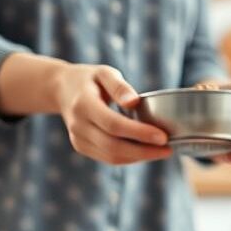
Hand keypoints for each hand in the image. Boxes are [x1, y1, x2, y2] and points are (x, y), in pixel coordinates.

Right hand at [55, 64, 170, 164]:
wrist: (61, 90)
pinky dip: (129, 158)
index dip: (139, 133)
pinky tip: (145, 151)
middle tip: (168, 149)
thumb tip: (134, 102)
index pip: (113, 125)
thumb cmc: (89, 79)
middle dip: (144, 151)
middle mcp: (78, 125)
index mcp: (83, 104)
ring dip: (139, 157)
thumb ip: (119, 86)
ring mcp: (77, 138)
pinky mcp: (81, 147)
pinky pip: (107, 158)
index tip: (163, 137)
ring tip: (161, 151)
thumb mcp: (104, 72)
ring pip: (111, 157)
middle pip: (113, 146)